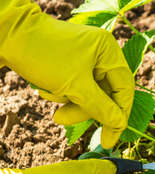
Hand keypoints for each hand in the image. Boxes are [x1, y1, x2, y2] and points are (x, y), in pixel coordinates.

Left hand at [0, 0, 134, 147]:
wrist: (5, 33)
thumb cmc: (43, 55)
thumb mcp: (74, 86)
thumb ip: (101, 107)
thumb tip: (119, 124)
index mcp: (109, 51)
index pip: (125, 89)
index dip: (119, 116)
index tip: (110, 140)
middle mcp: (102, 52)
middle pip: (106, 93)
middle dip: (85, 109)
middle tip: (62, 120)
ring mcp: (87, 57)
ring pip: (90, 93)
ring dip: (71, 103)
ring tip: (50, 105)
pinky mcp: (72, 62)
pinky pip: (77, 87)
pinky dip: (64, 94)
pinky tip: (46, 91)